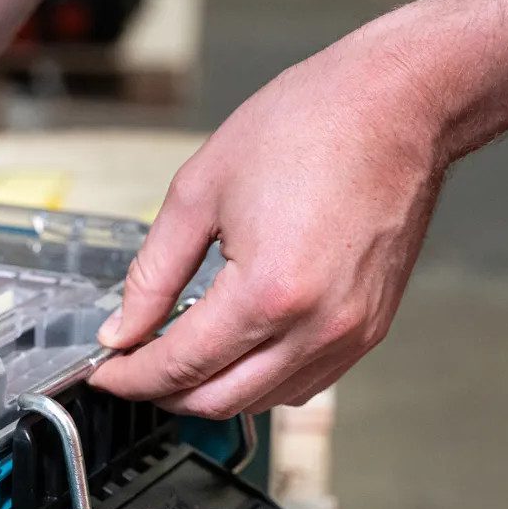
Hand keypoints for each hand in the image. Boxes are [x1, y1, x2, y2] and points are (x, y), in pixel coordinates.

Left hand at [89, 31, 444, 416]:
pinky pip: (299, 386)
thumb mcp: (200, 191)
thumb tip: (123, 328)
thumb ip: (152, 274)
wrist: (401, 105)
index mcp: (268, 291)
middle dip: (162, 394)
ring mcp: (348, 336)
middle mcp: (314, 328)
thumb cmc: (311, 127)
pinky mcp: (368, 332)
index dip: (130, 377)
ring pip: (257, 403)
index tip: (105, 372)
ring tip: (179, 359)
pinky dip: (255, 382)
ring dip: (208, 393)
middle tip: (133, 370)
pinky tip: (234, 353)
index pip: (180, 366)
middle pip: (216, 401)